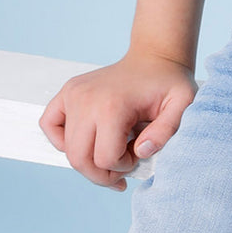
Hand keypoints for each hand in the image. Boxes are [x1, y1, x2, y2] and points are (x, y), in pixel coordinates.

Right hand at [38, 49, 198, 190]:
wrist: (154, 58)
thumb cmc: (169, 83)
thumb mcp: (182, 104)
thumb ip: (167, 130)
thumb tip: (141, 152)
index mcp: (112, 105)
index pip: (105, 158)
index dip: (124, 167)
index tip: (139, 154)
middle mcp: (86, 99)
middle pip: (80, 159)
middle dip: (101, 174)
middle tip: (122, 167)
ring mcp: (73, 94)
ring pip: (67, 149)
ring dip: (87, 161)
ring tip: (110, 153)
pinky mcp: (67, 92)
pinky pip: (48, 125)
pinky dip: (61, 141)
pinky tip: (86, 141)